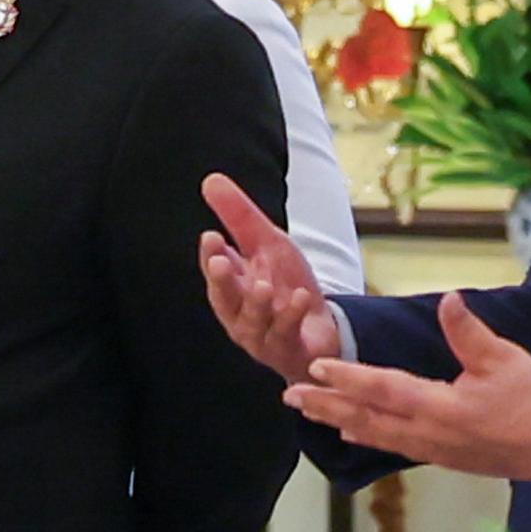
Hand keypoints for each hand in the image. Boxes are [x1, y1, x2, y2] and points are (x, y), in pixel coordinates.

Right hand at [198, 174, 340, 382]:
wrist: (320, 328)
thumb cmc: (286, 286)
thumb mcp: (268, 244)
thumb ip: (239, 216)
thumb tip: (210, 179)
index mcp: (232, 286)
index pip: (215, 270)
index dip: (211, 256)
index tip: (211, 236)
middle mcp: (239, 314)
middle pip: (224, 299)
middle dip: (221, 282)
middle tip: (220, 262)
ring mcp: (260, 336)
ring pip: (251, 322)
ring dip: (256, 304)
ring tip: (262, 286)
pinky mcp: (284, 351)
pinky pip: (284, 336)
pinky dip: (290, 317)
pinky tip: (299, 298)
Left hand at [284, 293, 530, 486]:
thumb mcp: (504, 359)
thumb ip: (469, 332)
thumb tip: (448, 299)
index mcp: (441, 408)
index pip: (382, 389)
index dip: (346, 376)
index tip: (314, 365)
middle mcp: (429, 434)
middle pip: (366, 419)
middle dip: (326, 406)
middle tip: (289, 396)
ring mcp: (434, 451)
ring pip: (376, 436)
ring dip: (340, 422)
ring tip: (309, 412)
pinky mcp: (445, 458)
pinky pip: (394, 447)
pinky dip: (368, 438)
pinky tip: (353, 434)